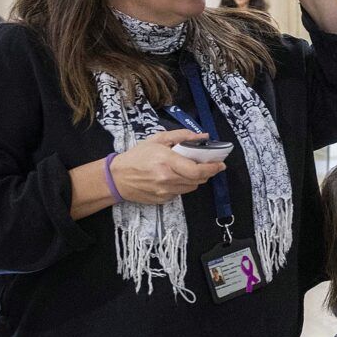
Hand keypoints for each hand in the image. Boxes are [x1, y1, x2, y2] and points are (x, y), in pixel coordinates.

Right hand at [109, 130, 225, 202]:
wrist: (116, 178)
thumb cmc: (136, 157)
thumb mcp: (157, 140)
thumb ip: (181, 136)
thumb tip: (202, 136)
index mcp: (166, 161)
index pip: (197, 170)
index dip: (212, 168)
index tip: (220, 164)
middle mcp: (167, 178)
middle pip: (198, 179)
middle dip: (207, 172)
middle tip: (210, 165)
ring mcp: (165, 191)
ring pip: (192, 187)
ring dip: (196, 179)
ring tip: (189, 169)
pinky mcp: (163, 200)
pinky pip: (181, 193)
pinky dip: (183, 185)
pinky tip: (176, 177)